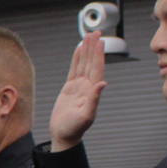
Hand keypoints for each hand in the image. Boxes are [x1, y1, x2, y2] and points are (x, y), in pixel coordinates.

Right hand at [49, 32, 108, 150]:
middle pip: (91, 62)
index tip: (100, 41)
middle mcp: (87, 86)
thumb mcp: (85, 116)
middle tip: (96, 32)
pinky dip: (76, 59)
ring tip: (88, 36)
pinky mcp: (69, 89)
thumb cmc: (74, 129)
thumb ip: (94, 99)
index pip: (96, 68)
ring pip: (83, 64)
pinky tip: (78, 50)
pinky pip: (74, 70)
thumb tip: (103, 83)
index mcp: (92, 91)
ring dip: (86, 50)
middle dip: (93, 47)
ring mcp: (79, 87)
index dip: (98, 54)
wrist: (63, 135)